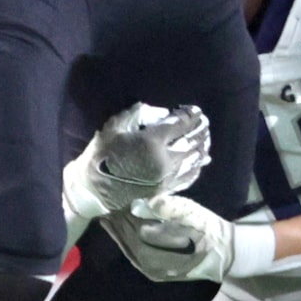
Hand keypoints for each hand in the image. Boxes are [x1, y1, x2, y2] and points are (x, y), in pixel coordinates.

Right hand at [65, 103, 213, 221]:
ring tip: (206, 139)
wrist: (94, 189)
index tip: (196, 110)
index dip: (190, 116)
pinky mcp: (165, 190)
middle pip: (191, 142)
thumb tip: (162, 113)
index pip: (179, 125)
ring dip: (202, 148)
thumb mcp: (116, 126)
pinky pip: (188, 178)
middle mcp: (165, 160)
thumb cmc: (102, 153)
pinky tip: (202, 162)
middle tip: (204, 122)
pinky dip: (197, 168)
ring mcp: (167, 177)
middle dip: (199, 130)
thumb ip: (140, 114)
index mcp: (152, 142)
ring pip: (193, 161)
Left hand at [104, 192, 267, 284]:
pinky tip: (120, 236)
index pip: (139, 232)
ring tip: (110, 220)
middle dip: (120, 226)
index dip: (126, 217)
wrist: (224, 252)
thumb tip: (137, 205)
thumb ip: (167, 208)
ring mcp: (159, 273)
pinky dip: (126, 247)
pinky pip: (137, 261)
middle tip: (109, 209)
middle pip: (133, 243)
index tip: (117, 203)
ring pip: (132, 253)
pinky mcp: (159, 275)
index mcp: (168, 248)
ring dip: (120, 236)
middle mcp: (161, 265)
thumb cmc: (209, 229)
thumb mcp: (193, 213)